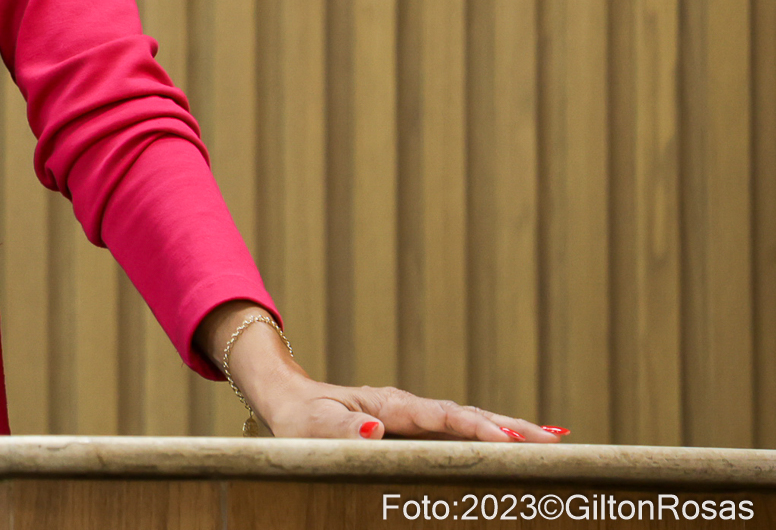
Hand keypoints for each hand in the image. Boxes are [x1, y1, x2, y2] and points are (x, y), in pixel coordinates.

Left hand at [196, 301, 567, 441]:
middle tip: (556, 440)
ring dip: (509, 430)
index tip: (513, 441)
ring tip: (552, 439)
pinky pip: (459, 432)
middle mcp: (409, 407)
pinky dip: (490, 435)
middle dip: (512, 427)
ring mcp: (415, 416)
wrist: (290, 401)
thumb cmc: (300, 418)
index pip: (443, 418)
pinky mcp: (415, 427)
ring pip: (469, 422)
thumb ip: (341, 430)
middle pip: (468, 416)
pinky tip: (517, 444)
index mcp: (391, 406)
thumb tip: (374, 430)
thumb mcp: (312, 426)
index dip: (478, 429)